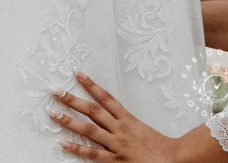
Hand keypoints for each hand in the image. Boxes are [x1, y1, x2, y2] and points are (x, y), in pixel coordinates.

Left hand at [50, 71, 179, 161]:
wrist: (175, 159)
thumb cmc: (161, 148)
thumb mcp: (143, 130)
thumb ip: (127, 124)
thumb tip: (113, 118)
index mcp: (128, 120)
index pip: (106, 98)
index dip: (91, 85)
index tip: (78, 74)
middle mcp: (120, 129)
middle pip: (93, 111)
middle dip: (73, 100)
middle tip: (56, 91)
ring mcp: (117, 144)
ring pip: (89, 130)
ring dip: (69, 121)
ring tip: (53, 113)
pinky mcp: (116, 161)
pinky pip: (93, 154)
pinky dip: (77, 149)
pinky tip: (63, 144)